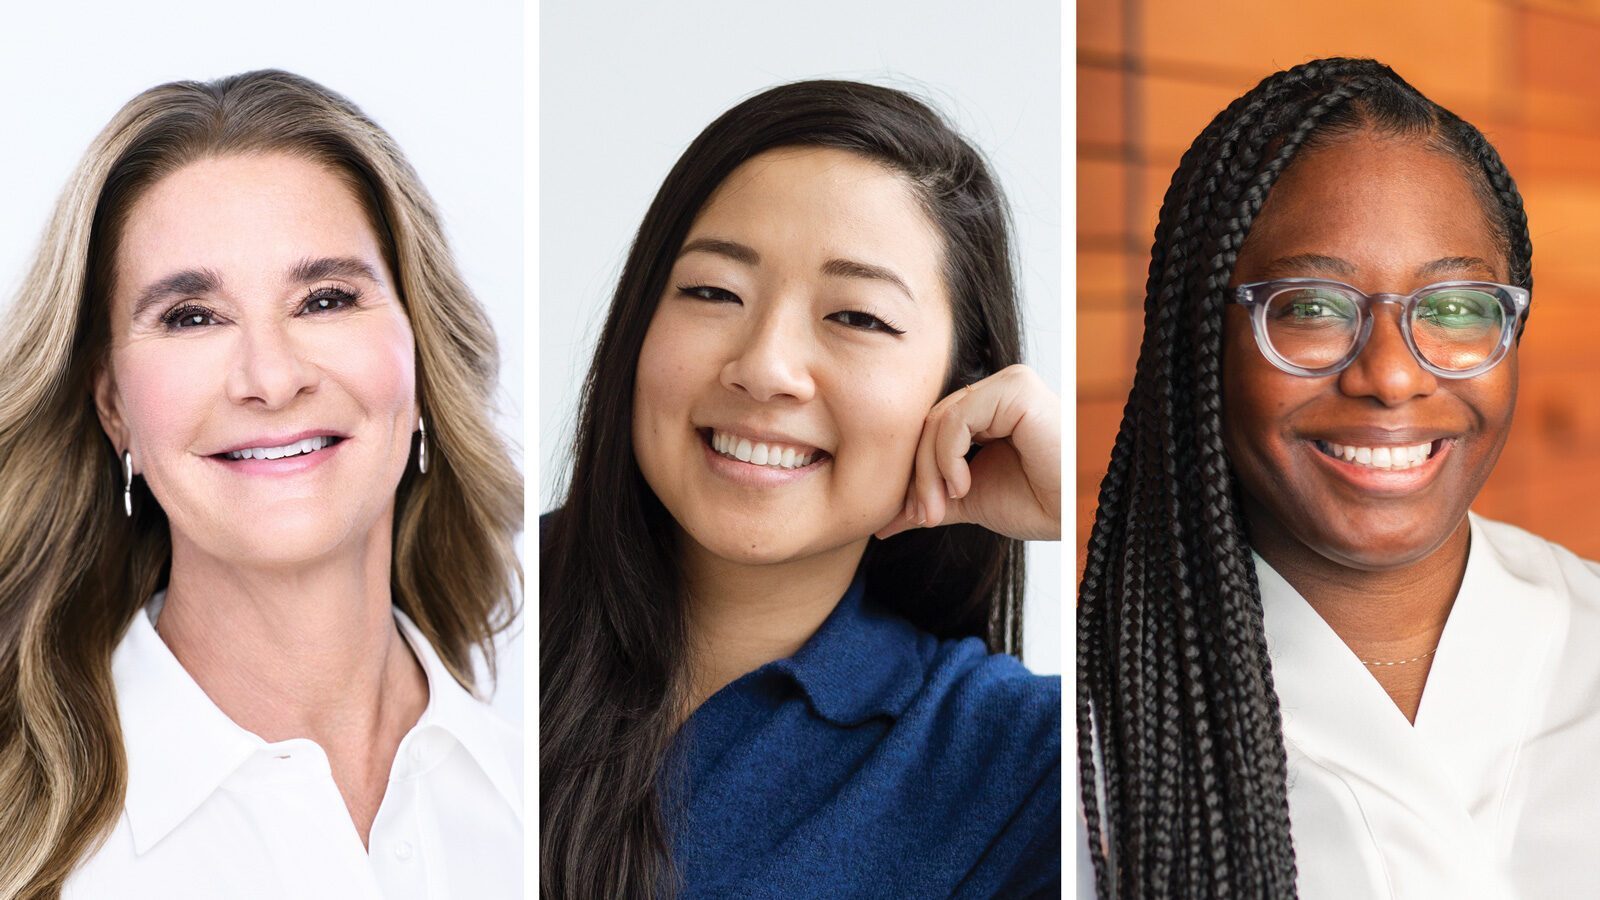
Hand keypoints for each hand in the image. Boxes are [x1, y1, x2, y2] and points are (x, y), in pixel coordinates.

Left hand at [875, 364, 1060, 541]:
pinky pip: (957, 418)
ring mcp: (1008, 384)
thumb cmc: (1038, 504)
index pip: (930, 428)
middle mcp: (996, 390)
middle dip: (919, 475)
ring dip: (929, 471)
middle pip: (929, 423)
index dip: (917, 471)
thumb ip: (929, 499)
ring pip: (938, 420)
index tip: (917, 514)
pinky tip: (964, 485)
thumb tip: (881, 522)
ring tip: (941, 506)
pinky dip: (948, 456)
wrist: (1075, 516)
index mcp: (987, 408)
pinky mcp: (1017, 389)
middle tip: (923, 515)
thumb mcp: (969, 500)